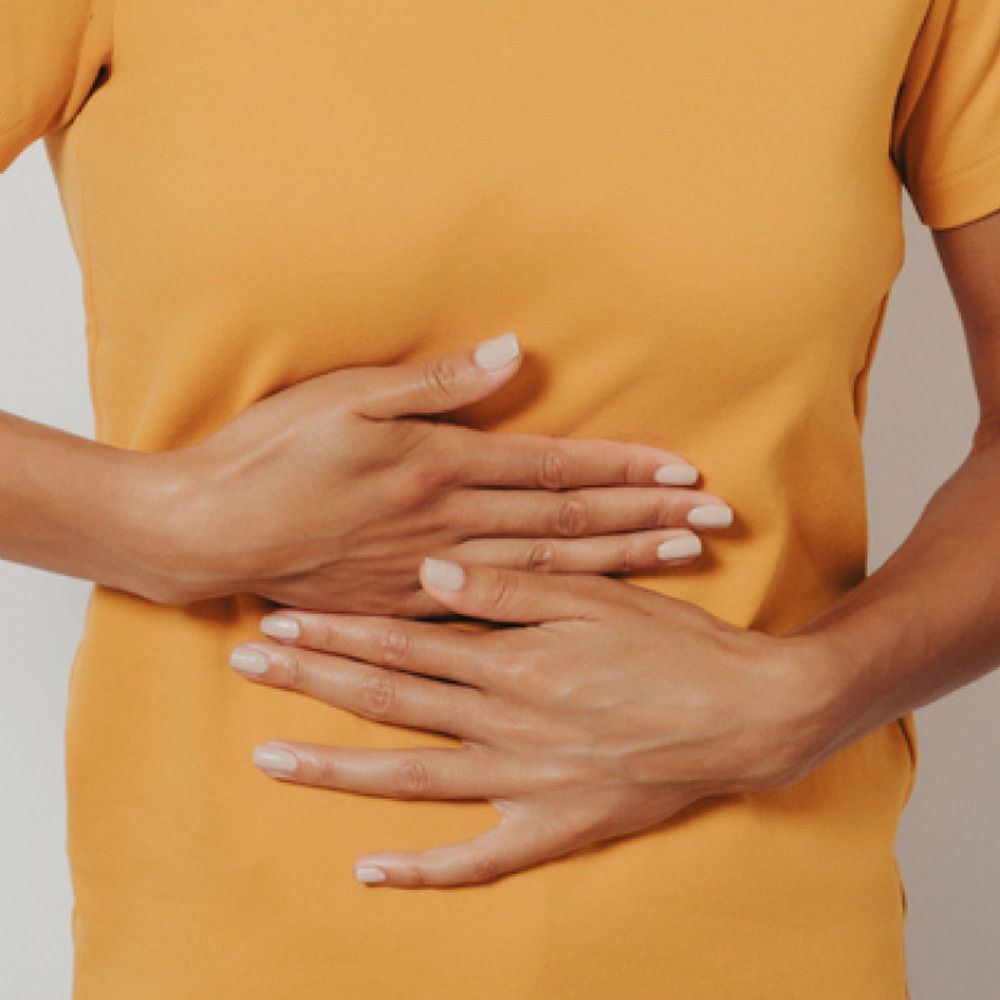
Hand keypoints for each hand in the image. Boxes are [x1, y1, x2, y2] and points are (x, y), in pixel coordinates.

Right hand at [142, 333, 731, 611]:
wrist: (211, 531)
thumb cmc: (272, 455)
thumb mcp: (347, 397)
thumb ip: (435, 383)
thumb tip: (511, 355)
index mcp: (441, 467)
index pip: (556, 468)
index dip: (625, 469)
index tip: (686, 473)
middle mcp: (452, 524)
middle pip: (569, 522)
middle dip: (647, 517)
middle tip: (714, 520)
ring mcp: (436, 571)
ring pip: (550, 569)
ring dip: (621, 561)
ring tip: (682, 558)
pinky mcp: (412, 603)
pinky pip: (500, 608)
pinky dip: (556, 607)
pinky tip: (595, 610)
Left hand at [229, 558, 848, 887]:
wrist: (747, 715)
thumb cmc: (673, 645)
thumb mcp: (596, 596)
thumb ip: (508, 588)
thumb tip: (428, 571)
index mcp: (515, 660)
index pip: (404, 641)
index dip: (338, 630)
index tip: (280, 620)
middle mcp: (506, 723)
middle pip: (390, 701)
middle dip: (313, 681)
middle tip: (246, 666)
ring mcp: (526, 783)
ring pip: (412, 777)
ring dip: (337, 769)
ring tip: (269, 759)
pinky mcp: (555, 827)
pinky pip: (479, 860)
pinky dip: (424, 871)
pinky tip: (369, 872)